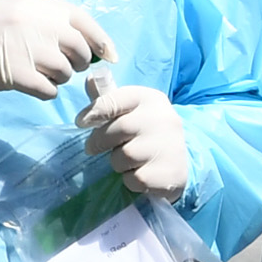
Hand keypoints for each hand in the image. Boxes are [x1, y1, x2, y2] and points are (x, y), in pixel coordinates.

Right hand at [0, 0, 113, 98]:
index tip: (109, 56)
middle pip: (80, 50)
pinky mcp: (16, 72)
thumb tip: (91, 45)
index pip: (84, 21)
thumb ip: (50, 20)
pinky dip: (45, 91)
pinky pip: (49, 90)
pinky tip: (31, 85)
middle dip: (77, 63)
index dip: (101, 42)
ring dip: (58, 78)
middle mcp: (36, 21)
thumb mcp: (18, 10)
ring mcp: (27, 47)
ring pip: (66, 72)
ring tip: (38, 72)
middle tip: (61, 66)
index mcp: (39, 4)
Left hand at [77, 77, 189, 199]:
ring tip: (125, 162)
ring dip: (117, 163)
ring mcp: (170, 146)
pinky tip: (139, 174)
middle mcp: (164, 119)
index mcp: (151, 99)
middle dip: (100, 141)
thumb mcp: (130, 111)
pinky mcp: (169, 173)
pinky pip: (135, 179)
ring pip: (125, 156)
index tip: (81, 122)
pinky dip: (130, 181)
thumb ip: (109, 99)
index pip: (115, 100)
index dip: (94, 111)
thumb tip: (89, 80)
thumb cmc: (146, 132)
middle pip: (119, 129)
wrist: (180, 160)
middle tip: (93, 148)